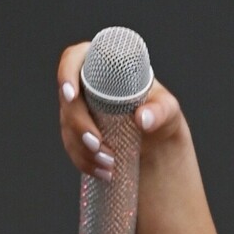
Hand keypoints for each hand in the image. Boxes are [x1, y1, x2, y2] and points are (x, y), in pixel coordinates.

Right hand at [55, 41, 185, 183]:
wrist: (157, 137)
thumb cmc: (161, 112)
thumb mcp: (167, 108)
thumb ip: (160, 110)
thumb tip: (143, 119)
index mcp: (101, 67)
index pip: (73, 60)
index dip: (66, 74)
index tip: (72, 95)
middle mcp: (84, 86)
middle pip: (68, 101)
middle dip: (79, 125)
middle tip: (98, 144)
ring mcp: (78, 111)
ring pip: (68, 128)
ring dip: (85, 150)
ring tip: (111, 165)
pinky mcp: (79, 135)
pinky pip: (74, 149)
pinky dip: (87, 163)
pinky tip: (105, 173)